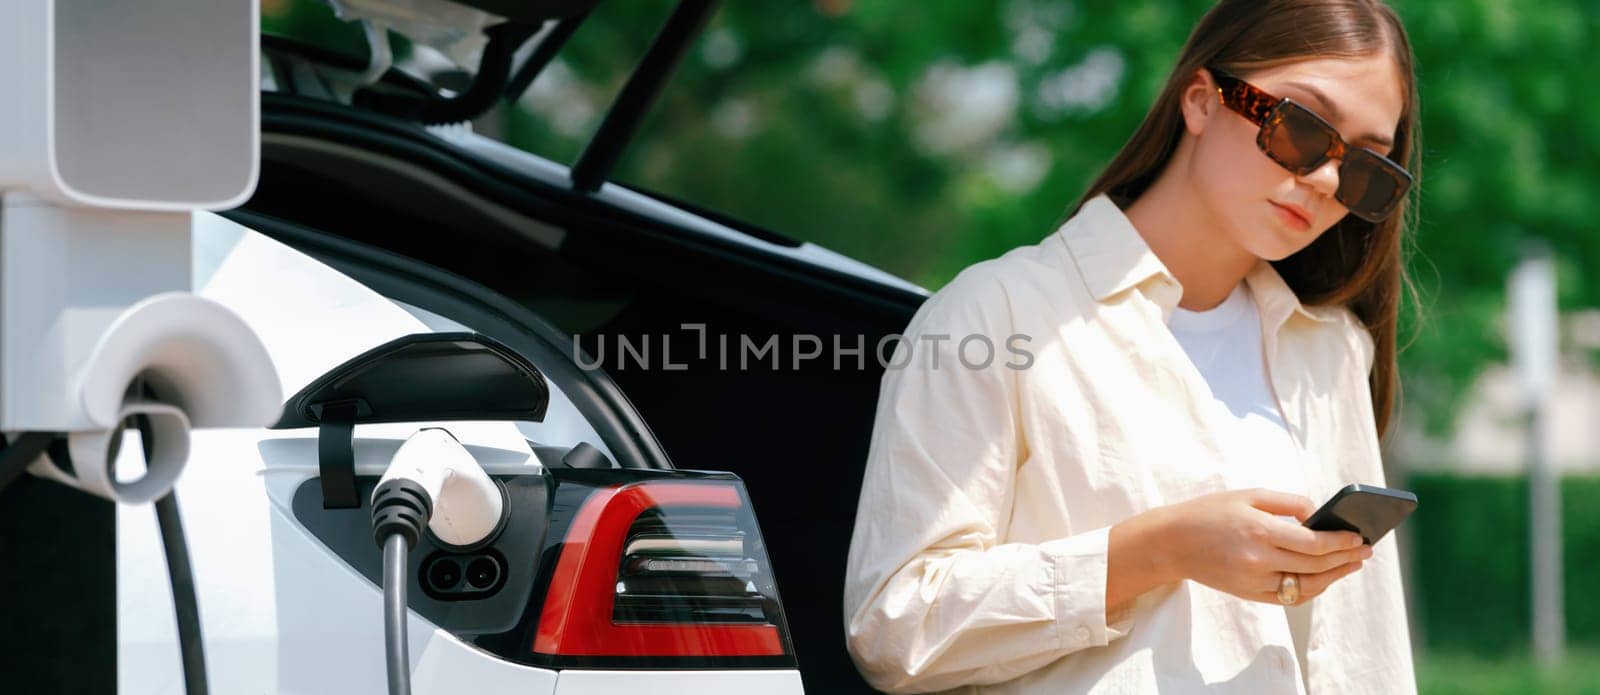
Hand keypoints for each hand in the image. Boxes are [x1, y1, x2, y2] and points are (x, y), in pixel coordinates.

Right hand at [1159, 488, 1371, 604]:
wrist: (1172, 542)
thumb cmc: (1210, 512)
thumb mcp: (1248, 495)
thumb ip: (1288, 502)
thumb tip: (1320, 516)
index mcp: (1259, 530)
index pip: (1313, 543)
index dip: (1342, 542)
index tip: (1360, 537)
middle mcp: (1258, 559)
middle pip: (1315, 565)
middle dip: (1345, 558)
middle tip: (1366, 551)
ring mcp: (1253, 580)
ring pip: (1306, 585)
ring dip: (1334, 577)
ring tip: (1351, 565)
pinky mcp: (1249, 593)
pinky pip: (1289, 596)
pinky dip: (1312, 589)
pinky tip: (1324, 578)